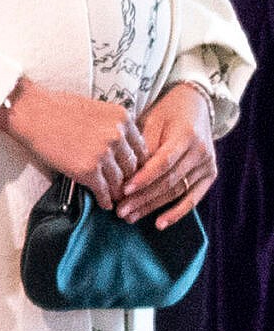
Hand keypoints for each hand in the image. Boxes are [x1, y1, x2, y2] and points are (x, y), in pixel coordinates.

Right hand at [0, 78, 146, 212]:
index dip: (137, 164)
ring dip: (118, 193)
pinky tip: (105, 204)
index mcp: (122, 119)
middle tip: (126, 190)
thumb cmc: (57, 108)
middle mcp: (118, 136)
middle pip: (133, 167)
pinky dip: (105, 200)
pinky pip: (103, 190)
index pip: (140, 148)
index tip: (131, 173)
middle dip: (130, 180)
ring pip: (119, 181)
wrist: (31, 113)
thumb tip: (119, 145)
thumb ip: (112, 126)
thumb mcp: (96, 109)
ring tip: (116, 200)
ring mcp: (103, 154)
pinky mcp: (87, 170)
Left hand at [116, 81, 216, 228]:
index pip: (163, 162)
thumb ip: (144, 147)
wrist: (195, 106)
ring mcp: (207, 165)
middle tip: (121, 210)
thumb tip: (127, 174)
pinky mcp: (209, 175)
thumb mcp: (153, 121)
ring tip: (130, 217)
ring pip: (177, 191)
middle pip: (169, 181)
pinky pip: (193, 198)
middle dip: (143, 198)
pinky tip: (160, 224)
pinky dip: (177, 212)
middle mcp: (201, 151)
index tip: (124, 190)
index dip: (144, 178)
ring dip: (153, 207)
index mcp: (186, 135)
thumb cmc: (166, 113)